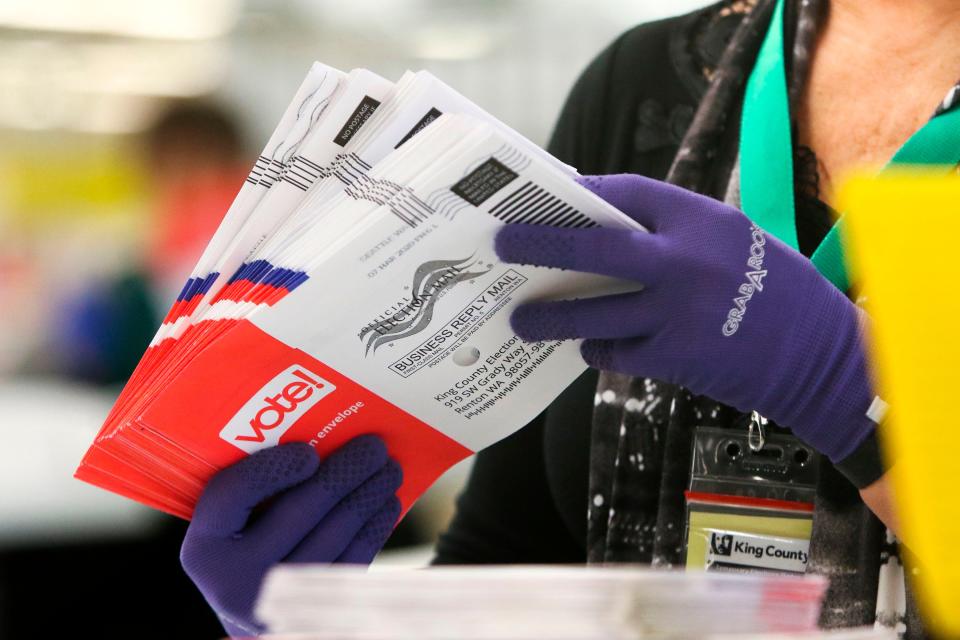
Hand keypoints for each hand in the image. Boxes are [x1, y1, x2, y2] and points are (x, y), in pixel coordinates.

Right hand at [181, 436, 401, 636]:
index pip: (234, 494)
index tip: (308, 451)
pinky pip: (354, 560)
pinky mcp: (317, 612)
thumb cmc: (246, 555)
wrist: (258, 617)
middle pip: (298, 511)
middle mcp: (236, 582)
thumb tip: (319, 438)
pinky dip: (375, 527)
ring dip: (369, 494)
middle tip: (373, 445)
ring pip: (336, 534)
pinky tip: (386, 504)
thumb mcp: (230, 530)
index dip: (272, 469)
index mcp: (205, 549)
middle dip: (343, 471)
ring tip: (389, 469)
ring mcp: (279, 602)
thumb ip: (251, 492)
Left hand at [495, 173, 876, 463]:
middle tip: (502, 244)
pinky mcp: (674, 357)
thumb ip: (675, 231)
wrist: (821, 356)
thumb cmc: (775, 290)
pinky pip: (615, 350)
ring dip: (551, 317)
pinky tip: (589, 345)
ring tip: (521, 319)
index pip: (626, 193)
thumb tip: (603, 226)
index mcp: (703, 220)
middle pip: (594, 249)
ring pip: (593, 313)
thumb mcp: (732, 239)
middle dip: (540, 244)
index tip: (549, 195)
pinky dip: (597, 347)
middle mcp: (685, 262)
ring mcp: (676, 313)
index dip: (582, 193)